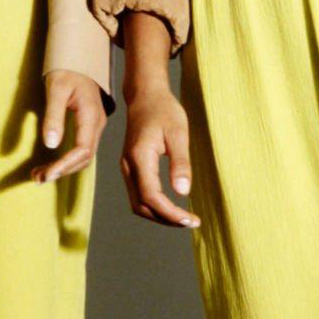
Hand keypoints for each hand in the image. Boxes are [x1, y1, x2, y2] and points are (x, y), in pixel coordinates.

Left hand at [33, 69, 106, 182]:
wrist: (79, 60)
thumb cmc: (67, 70)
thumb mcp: (56, 89)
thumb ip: (53, 116)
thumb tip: (50, 144)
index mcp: (91, 116)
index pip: (82, 150)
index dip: (65, 165)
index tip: (47, 174)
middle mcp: (96, 125)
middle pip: (84, 158)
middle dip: (61, 171)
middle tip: (37, 179)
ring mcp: (93, 128)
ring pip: (82, 158)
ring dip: (62, 169)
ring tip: (39, 176)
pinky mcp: (87, 129)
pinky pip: (80, 151)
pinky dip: (65, 161)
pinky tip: (49, 165)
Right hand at [119, 85, 199, 227]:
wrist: (145, 96)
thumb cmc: (164, 111)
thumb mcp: (179, 133)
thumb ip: (181, 162)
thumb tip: (182, 192)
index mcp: (140, 158)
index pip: (151, 197)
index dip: (171, 213)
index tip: (191, 219)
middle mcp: (129, 166)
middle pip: (142, 206)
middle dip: (165, 219)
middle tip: (190, 222)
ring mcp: (127, 168)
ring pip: (138, 203)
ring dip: (159, 215)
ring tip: (183, 218)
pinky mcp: (131, 168)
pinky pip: (138, 195)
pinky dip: (154, 206)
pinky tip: (172, 206)